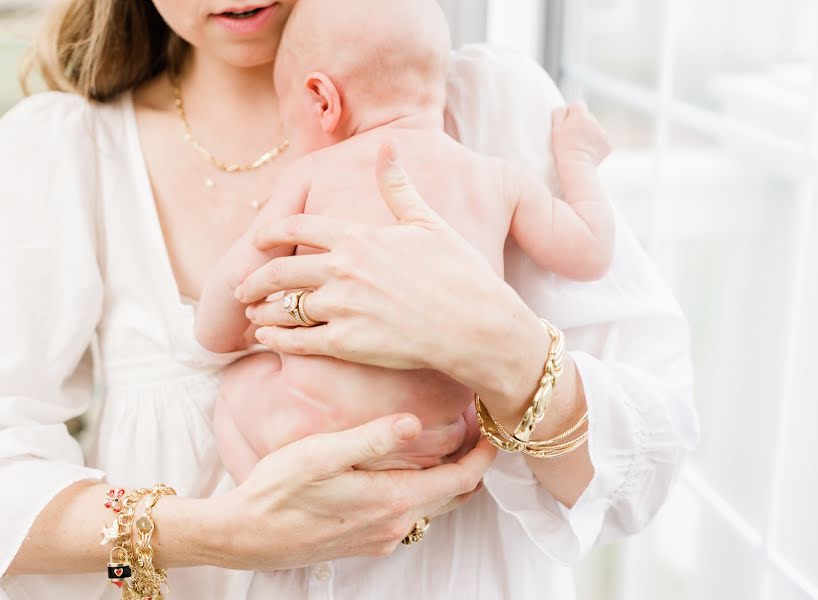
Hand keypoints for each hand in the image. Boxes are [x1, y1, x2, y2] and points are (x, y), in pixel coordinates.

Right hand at [213, 413, 495, 569]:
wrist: (246, 536)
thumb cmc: (279, 491)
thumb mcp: (322, 454)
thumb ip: (372, 439)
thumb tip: (416, 423)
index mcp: (392, 500)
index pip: (460, 480)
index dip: (483, 455)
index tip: (494, 430)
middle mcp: (394, 524)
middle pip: (453, 496)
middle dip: (471, 465)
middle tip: (476, 433)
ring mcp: (380, 537)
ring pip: (431, 506)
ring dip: (446, 479)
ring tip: (447, 445)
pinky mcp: (365, 541)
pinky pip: (408, 515)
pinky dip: (421, 492)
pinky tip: (405, 471)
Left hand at [235, 141, 538, 391]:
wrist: (475, 324)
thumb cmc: (458, 272)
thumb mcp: (427, 221)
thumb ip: (398, 185)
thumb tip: (389, 144)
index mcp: (358, 236)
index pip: (297, 227)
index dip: (271, 233)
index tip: (259, 240)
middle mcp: (342, 268)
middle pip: (281, 269)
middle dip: (256, 277)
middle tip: (243, 285)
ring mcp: (342, 307)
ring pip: (284, 307)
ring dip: (262, 309)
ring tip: (252, 313)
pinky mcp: (346, 343)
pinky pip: (297, 341)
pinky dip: (275, 338)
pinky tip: (265, 338)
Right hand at [551, 102, 610, 166]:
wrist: (576, 166)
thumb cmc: (563, 148)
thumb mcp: (555, 128)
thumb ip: (559, 113)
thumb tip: (564, 108)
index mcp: (581, 115)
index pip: (578, 104)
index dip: (571, 113)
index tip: (566, 124)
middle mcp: (595, 121)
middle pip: (588, 117)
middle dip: (581, 124)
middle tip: (572, 137)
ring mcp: (603, 133)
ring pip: (595, 129)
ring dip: (589, 134)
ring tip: (580, 146)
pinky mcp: (608, 145)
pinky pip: (601, 141)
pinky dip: (596, 145)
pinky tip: (587, 152)